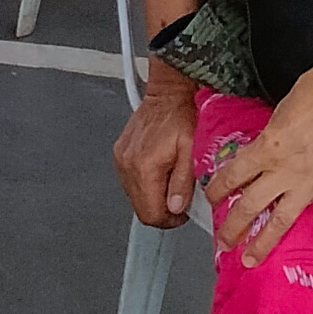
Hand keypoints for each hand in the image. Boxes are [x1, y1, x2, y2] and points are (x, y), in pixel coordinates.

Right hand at [113, 68, 199, 228]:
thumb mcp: (192, 150)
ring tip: (172, 181)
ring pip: (135, 196)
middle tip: (180, 200)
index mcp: (145, 166)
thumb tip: (175, 207)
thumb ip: (183, 182)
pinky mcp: (120, 153)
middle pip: (140, 208)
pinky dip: (145, 183)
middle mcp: (128, 164)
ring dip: (153, 196)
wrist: (168, 93)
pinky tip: (160, 171)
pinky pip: (130, 181)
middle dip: (162, 210)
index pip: (150, 213)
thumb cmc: (182, 116)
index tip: (182, 213)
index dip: (169, 220)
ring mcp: (122, 159)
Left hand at [203, 63, 312, 256]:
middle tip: (224, 242)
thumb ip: (271, 136)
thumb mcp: (281, 110)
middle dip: (233, 228)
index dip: (217, 190)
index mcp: (266, 148)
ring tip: (252, 259)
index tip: (211, 199)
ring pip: (282, 221)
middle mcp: (284, 171)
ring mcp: (312, 183)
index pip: (233, 176)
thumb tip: (266, 149)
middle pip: (250, 206)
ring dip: (264, 243)